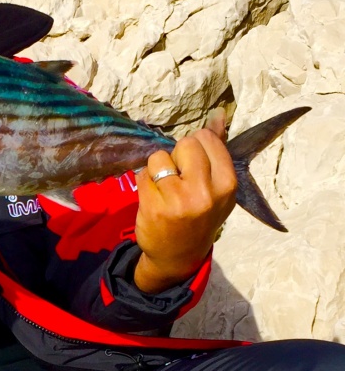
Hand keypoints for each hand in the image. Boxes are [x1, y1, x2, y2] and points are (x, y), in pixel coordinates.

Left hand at [133, 109, 236, 292]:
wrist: (178, 255)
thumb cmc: (200, 216)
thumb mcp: (217, 187)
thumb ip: (217, 150)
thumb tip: (218, 115)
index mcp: (227, 183)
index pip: (206, 138)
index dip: (194, 148)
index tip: (194, 167)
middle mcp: (205, 192)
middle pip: (184, 143)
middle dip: (177, 155)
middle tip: (178, 179)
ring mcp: (178, 200)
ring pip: (159, 157)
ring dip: (157, 169)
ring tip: (165, 190)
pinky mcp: (153, 206)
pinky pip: (142, 174)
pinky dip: (144, 182)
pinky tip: (153, 198)